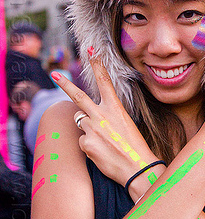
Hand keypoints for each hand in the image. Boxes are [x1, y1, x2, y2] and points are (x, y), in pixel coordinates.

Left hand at [51, 53, 156, 188]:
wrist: (136, 167)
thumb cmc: (134, 146)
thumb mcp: (125, 124)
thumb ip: (106, 116)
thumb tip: (86, 117)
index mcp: (115, 108)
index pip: (104, 81)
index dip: (97, 64)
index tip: (91, 51)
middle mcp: (101, 115)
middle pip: (78, 96)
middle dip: (65, 84)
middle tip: (54, 74)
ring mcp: (92, 129)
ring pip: (80, 122)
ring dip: (88, 128)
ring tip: (104, 140)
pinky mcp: (86, 144)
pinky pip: (82, 141)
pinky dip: (89, 146)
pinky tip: (102, 152)